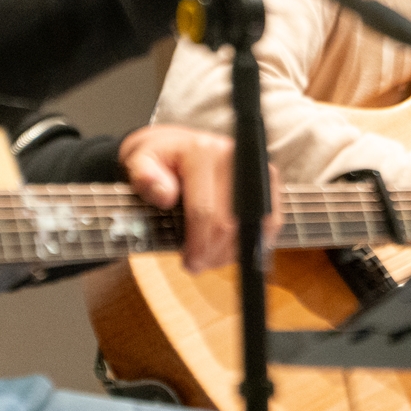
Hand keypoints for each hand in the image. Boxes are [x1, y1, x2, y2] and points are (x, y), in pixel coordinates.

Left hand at [119, 124, 284, 272]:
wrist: (180, 145)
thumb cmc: (160, 159)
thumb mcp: (140, 162)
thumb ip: (145, 177)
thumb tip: (165, 195)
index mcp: (202, 152)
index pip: (205, 211)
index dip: (198, 245)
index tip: (189, 263)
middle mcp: (233, 156)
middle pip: (231, 222)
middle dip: (215, 253)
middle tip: (198, 265)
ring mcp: (254, 167)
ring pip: (253, 225)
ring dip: (233, 251)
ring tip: (212, 258)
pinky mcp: (267, 179)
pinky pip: (270, 219)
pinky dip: (252, 241)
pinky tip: (231, 249)